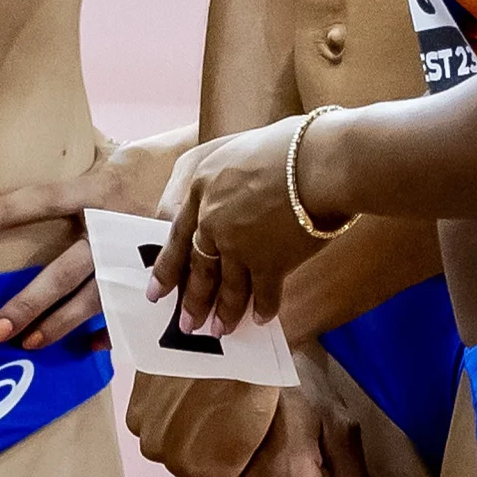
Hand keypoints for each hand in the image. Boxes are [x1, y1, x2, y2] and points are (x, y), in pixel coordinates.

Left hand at [0, 123, 194, 348]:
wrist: (194, 182)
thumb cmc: (129, 174)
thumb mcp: (101, 163)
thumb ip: (65, 177)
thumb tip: (7, 175)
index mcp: (96, 192)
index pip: (45, 199)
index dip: (9, 210)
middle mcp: (112, 227)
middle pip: (66, 270)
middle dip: (30, 302)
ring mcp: (134, 257)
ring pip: (93, 299)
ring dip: (60, 324)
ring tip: (29, 343)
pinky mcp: (153, 278)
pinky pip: (129, 312)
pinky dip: (110, 332)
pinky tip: (86, 348)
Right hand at [126, 374, 273, 476]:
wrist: (229, 332)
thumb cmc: (260, 385)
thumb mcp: (264, 440)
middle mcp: (170, 462)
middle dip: (206, 465)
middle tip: (229, 432)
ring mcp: (150, 432)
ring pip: (169, 449)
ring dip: (184, 436)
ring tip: (209, 406)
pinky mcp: (137, 406)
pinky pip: (151, 423)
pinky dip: (166, 412)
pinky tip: (188, 391)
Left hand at [152, 119, 333, 335]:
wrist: (319, 161)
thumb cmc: (287, 145)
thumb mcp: (235, 147)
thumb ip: (222, 178)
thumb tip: (224, 200)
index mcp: (201, 187)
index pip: (177, 234)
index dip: (166, 266)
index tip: (157, 290)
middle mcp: (211, 220)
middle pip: (198, 268)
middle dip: (192, 300)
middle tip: (185, 325)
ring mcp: (237, 244)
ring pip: (227, 287)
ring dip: (224, 313)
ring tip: (218, 331)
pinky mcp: (268, 263)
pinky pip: (263, 294)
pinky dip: (264, 308)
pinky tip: (262, 320)